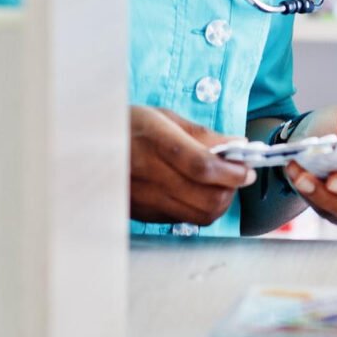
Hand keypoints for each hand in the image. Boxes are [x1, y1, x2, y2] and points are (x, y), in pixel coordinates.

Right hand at [129, 106, 255, 226]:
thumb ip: (202, 134)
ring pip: (200, 215)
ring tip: (222, 184)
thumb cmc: (129, 127)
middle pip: (205, 197)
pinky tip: (200, 192)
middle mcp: (150, 173)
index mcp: (155, 140)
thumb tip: (237, 144)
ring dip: (220, 202)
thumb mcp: (163, 117)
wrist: (89, 150)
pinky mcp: (145, 214)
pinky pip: (184, 219)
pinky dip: (201, 209)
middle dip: (231, 189)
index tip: (247, 169)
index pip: (201, 165)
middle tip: (239, 175)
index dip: (231, 171)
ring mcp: (146, 199)